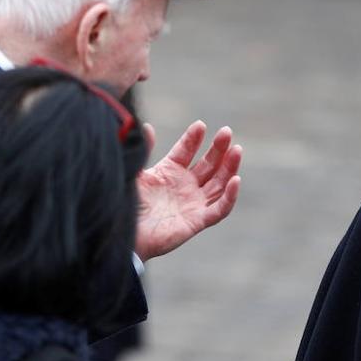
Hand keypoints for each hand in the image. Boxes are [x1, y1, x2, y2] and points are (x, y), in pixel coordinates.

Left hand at [134, 121, 240, 261]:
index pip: (186, 151)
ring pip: (219, 183)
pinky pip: (219, 209)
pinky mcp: (197, 221)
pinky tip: (235, 180)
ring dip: (229, 167)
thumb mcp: (135, 174)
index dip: (193, 138)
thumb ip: (144, 151)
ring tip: (236, 150)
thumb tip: (145, 127)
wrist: (124, 234)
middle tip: (227, 132)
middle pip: (208, 164)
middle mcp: (184, 186)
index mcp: (169, 172)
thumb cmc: (126, 205)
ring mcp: (192, 203)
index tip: (200, 125)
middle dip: (219, 148)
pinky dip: (230, 196)